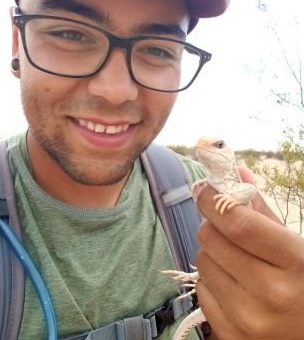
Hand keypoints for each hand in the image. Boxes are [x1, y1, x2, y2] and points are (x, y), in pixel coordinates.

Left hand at [195, 168, 303, 339]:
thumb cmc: (303, 282)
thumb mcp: (293, 244)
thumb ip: (262, 209)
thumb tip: (235, 171)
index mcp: (294, 262)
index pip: (238, 223)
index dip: (213, 200)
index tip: (204, 189)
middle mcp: (271, 295)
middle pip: (211, 240)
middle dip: (211, 225)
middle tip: (224, 226)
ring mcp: (249, 321)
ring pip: (201, 262)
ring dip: (212, 253)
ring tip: (235, 260)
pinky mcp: (231, 337)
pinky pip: (201, 290)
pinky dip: (211, 281)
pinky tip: (233, 285)